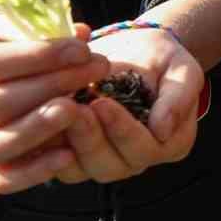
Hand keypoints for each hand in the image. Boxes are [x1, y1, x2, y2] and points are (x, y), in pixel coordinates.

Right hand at [0, 13, 105, 192]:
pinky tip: (68, 154)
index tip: (80, 49)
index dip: (34, 58)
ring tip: (77, 108)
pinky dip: (34, 171)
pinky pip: (0, 180)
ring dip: (38, 129)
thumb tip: (77, 36)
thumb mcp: (2, 26)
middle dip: (48, 87)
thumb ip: (33, 29)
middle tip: (94, 69)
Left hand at [53, 26, 202, 183]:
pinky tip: (37, 119)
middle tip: (74, 108)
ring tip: (56, 111)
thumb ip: (179, 97)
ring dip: (65, 142)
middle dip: (89, 138)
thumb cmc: (162, 60)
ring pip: (79, 169)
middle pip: (109, 166)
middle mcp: (135, 160)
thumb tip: (163, 129)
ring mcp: (102, 161)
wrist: (135, 50)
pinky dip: (43, 144)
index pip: (144, 149)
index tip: (102, 103)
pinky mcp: (72, 154)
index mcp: (169, 144)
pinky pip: (54, 160)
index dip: (122, 130)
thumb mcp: (183, 70)